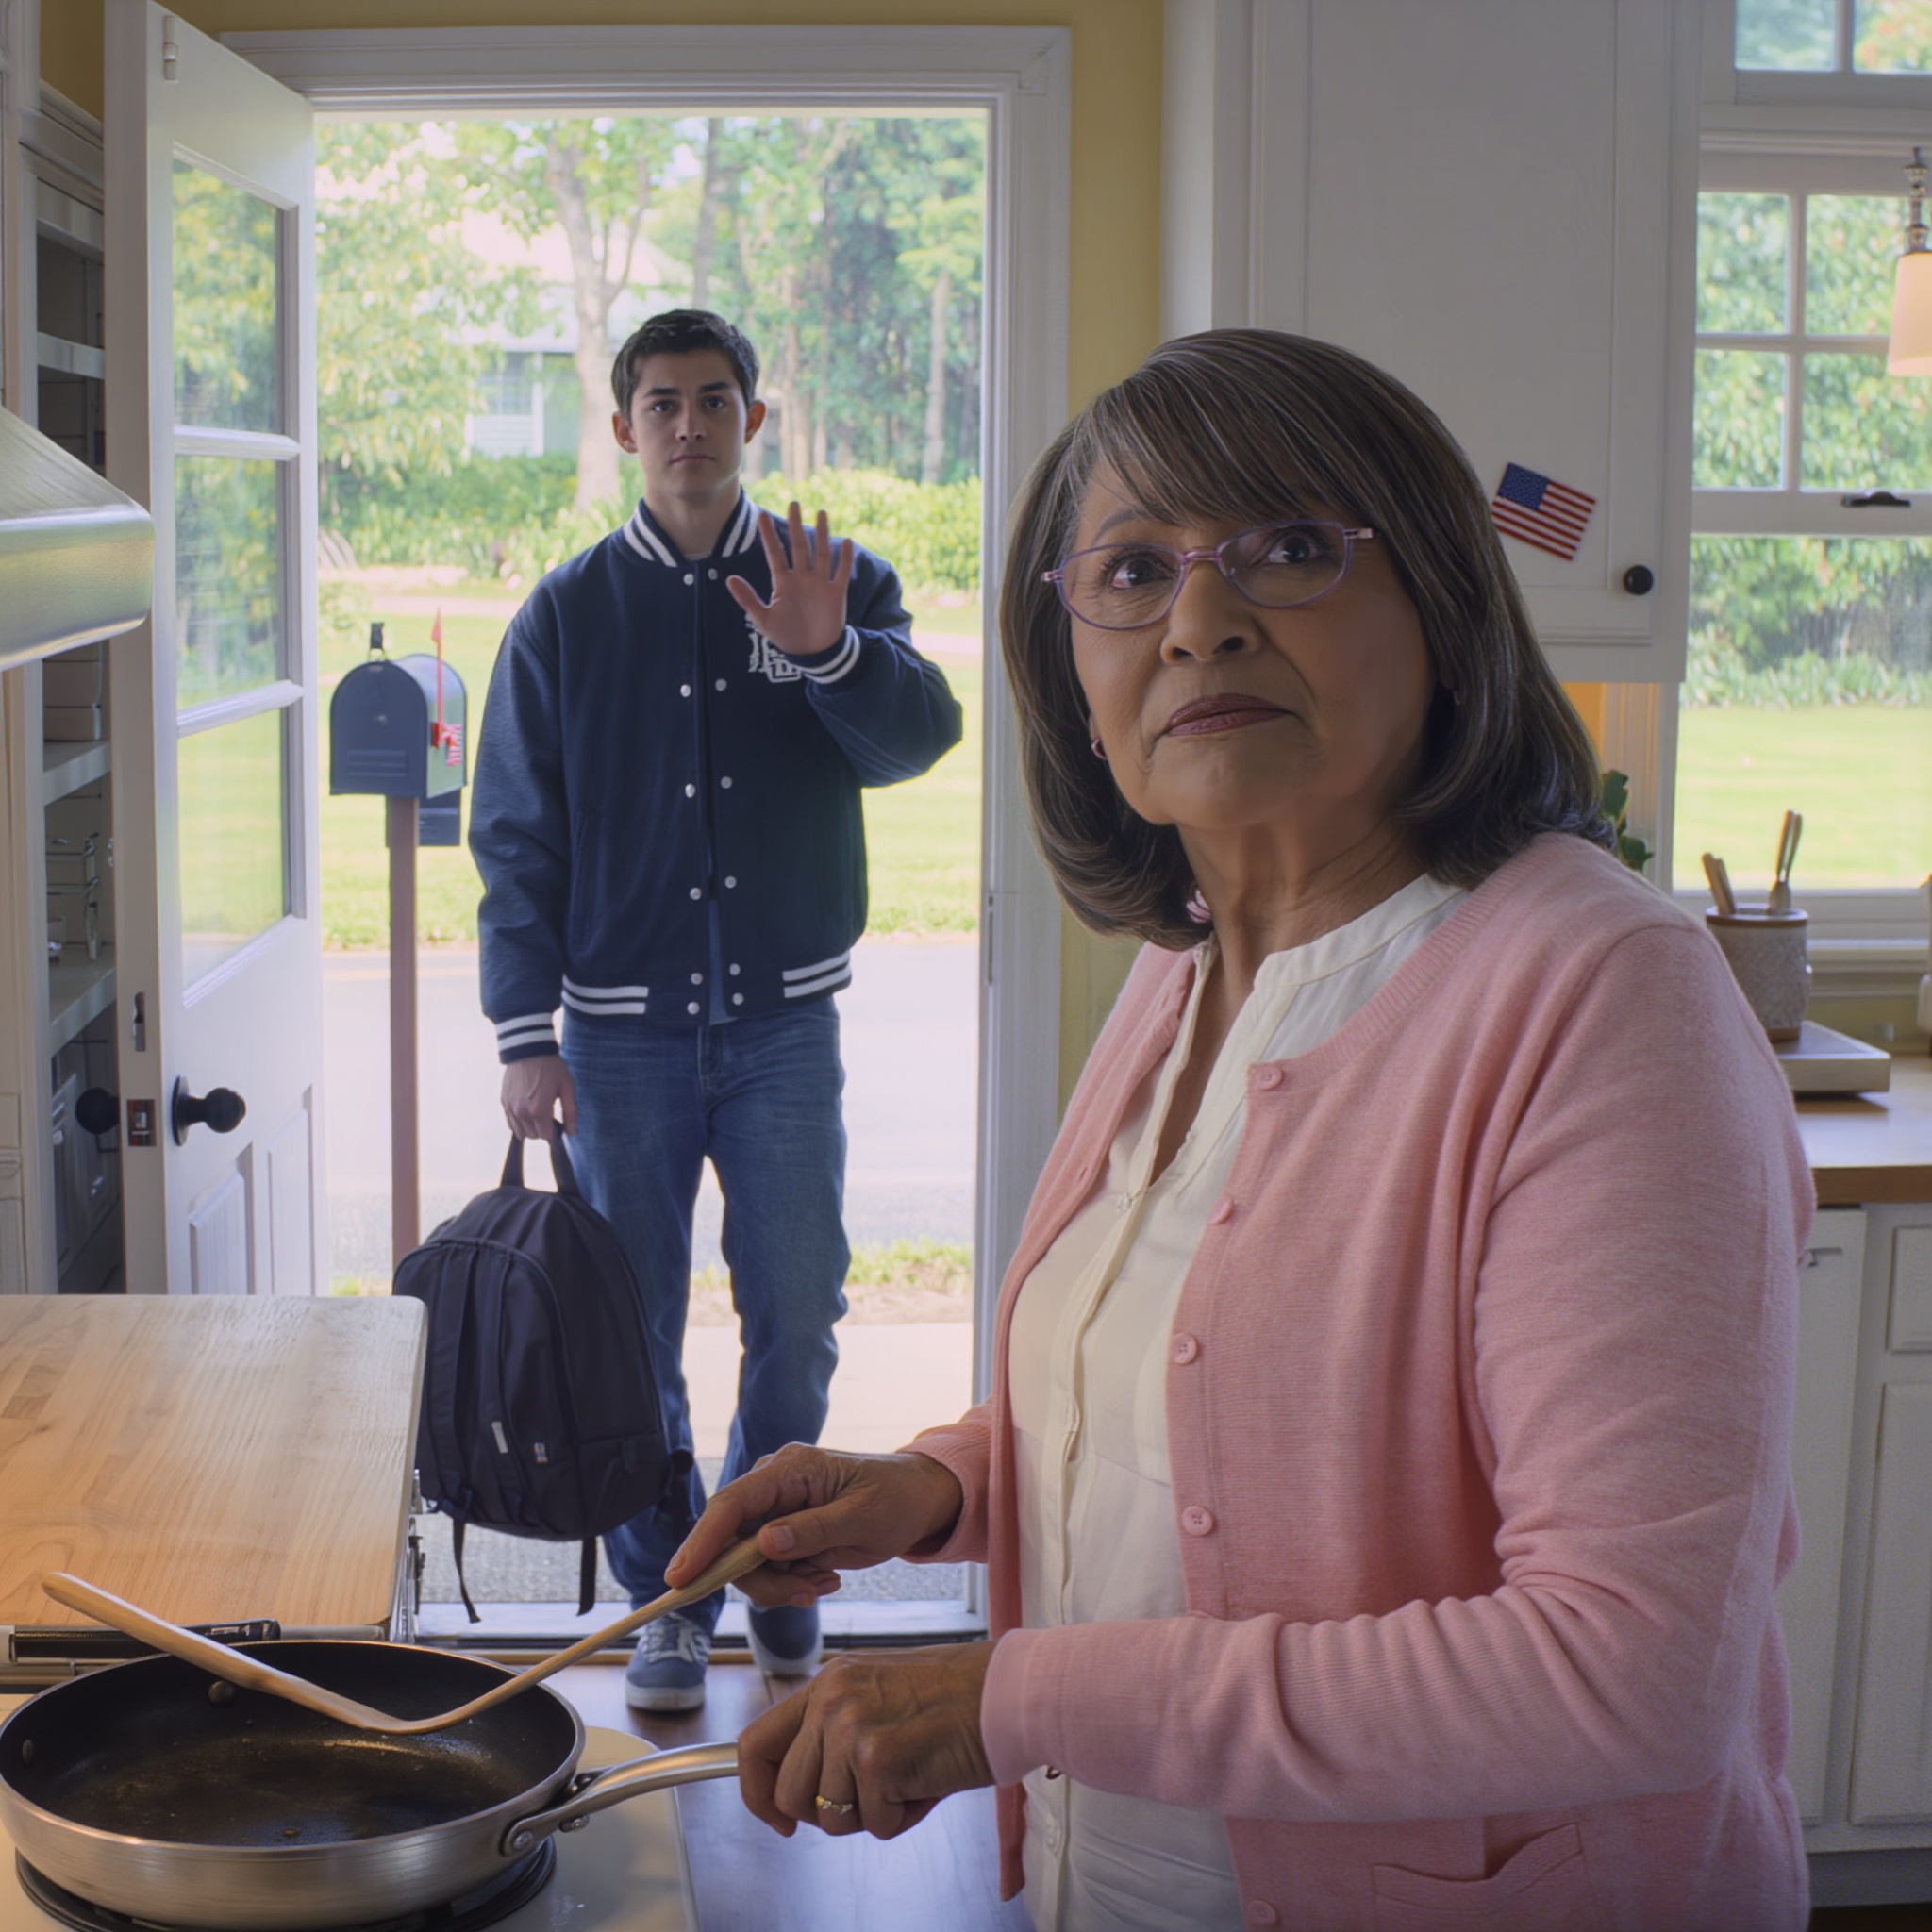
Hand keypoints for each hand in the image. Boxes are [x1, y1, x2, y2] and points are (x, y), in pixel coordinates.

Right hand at [501, 1056, 576, 1139]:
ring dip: (530, 1127)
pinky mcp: (504, 1102)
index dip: (554, 1130)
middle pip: (533, 1135)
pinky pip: (510, 1122)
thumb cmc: (551, 1068)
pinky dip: (518, 1121)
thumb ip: (570, 1113)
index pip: (546, 1136)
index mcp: (539, 1111)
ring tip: (537, 1110)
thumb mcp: (567, 1088)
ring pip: (520, 1132)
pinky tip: (527, 1109)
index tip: (557, 1120)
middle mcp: (522, 1113)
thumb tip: (572, 1133)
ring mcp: (510, 1108)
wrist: (529, 1050)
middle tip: (548, 1112)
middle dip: (542, 1128)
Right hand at [665, 1445, 962, 1608]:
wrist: (917, 1501)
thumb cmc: (896, 1498)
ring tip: (825, 1584)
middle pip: (732, 1541)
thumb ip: (813, 1530)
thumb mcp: (863, 1518)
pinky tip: (826, 1579)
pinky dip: (793, 1584)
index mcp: (791, 1469)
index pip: (732, 1504)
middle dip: (762, 1578)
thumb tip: (764, 1544)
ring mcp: (776, 1510)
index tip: (680, 1578)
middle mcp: (774, 1486)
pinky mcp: (783, 1533)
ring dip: (783, 1585)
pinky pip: (768, 1569)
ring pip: (748, 1563)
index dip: (702, 1541)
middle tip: (805, 1594)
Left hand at [725, 503, 854, 657]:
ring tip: (820, 512)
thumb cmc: (786, 635)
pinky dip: (844, 559)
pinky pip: (841, 573)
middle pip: (798, 546)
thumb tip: (729, 579)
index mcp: (783, 582)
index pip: (775, 553)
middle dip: (795, 525)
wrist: (811, 653)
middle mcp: (802, 578)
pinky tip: (845, 542)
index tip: (762, 516)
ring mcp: (820, 584)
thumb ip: (747, 598)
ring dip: (821, 534)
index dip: (769, 535)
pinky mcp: (836, 594)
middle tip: (793, 503)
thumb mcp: (763, 619)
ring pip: (821, 553)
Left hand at [739, 1642, 994, 1839]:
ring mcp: (850, 1728)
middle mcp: (830, 1700)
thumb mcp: (877, 1697)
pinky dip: (904, 1817)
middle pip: (788, 1794)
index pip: (756, 1743)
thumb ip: (835, 1733)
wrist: (1005, 1691)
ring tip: (909, 1777)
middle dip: (826, 1813)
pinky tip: (927, 1781)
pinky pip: (874, 1825)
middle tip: (871, 1799)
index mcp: (827, 1682)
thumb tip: (802, 1793)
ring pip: (830, 1817)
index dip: (757, 1793)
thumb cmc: (954, 1699)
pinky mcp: (877, 1759)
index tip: (778, 1819)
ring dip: (872, 1814)